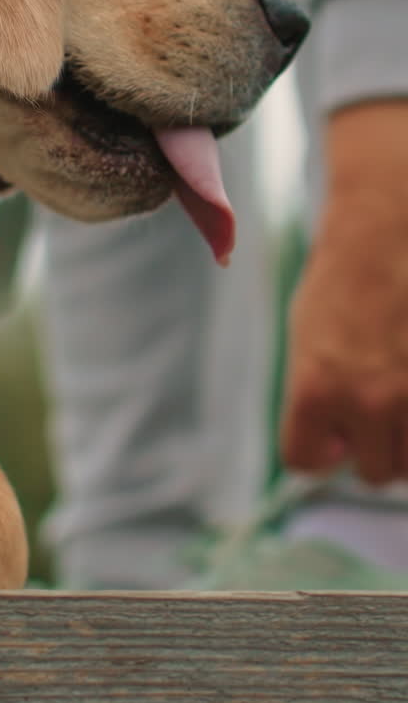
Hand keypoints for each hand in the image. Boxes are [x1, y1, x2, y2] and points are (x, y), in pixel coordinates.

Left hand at [280, 100, 407, 484]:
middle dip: (372, 443)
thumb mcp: (307, 340)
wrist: (389, 230)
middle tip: (375, 399)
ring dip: (407, 436)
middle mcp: (369, 399)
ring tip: (399, 387)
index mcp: (316, 387)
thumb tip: (335, 449)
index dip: (318, 445)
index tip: (328, 427)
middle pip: (374, 473)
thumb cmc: (344, 281)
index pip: (305, 462)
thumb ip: (315, 399)